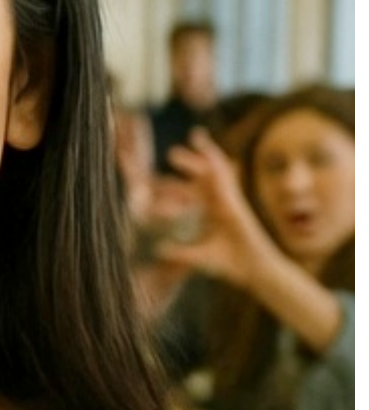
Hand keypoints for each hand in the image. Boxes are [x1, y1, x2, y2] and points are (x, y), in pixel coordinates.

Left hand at [157, 128, 274, 288]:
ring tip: (188, 140)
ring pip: (213, 171)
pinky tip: (206, 147)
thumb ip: (179, 252)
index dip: (176, 185)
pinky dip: (214, 160)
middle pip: (202, 178)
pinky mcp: (233, 201)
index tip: (157, 178)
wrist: (252, 269)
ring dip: (200, 156)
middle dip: (189, 164)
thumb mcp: (197, 256)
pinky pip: (224, 176)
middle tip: (171, 153)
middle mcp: (220, 202)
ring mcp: (228, 199)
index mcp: (212, 212)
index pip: (192, 194)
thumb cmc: (230, 263)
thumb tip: (158, 249)